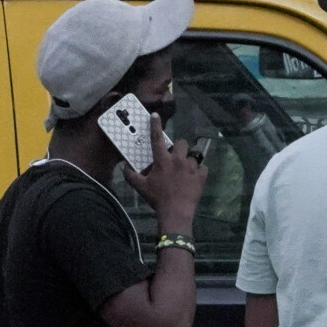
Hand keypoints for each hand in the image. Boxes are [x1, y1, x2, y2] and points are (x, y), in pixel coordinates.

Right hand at [128, 115, 206, 231]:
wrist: (176, 212)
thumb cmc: (157, 199)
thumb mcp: (141, 188)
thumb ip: (131, 176)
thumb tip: (123, 167)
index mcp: (162, 160)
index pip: (157, 138)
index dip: (155, 125)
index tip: (155, 115)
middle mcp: (178, 159)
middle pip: (181, 142)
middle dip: (178, 147)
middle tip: (174, 156)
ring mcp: (191, 167)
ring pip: (193, 154)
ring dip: (188, 159)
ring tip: (185, 168)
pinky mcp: (202, 175)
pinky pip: (202, 167)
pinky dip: (199, 171)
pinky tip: (194, 177)